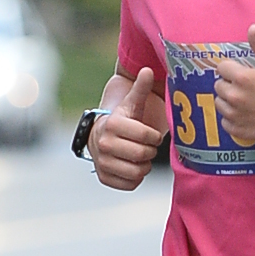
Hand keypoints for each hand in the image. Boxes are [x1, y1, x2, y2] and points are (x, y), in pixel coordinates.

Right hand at [92, 69, 164, 188]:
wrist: (100, 137)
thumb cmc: (122, 120)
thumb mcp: (131, 104)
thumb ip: (140, 88)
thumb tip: (148, 71)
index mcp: (112, 124)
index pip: (146, 136)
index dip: (154, 137)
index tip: (151, 135)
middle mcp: (103, 144)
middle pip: (142, 155)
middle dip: (150, 151)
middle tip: (147, 146)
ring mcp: (102, 162)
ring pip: (137, 172)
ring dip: (144, 166)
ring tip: (140, 157)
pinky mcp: (104, 177)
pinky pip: (130, 184)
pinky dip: (136, 178)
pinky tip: (132, 166)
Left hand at [214, 25, 254, 144]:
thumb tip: (252, 28)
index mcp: (241, 78)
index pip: (221, 68)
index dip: (231, 69)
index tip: (240, 73)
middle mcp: (234, 96)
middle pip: (218, 86)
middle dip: (229, 85)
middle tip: (245, 88)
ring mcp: (234, 115)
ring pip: (220, 104)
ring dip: (228, 101)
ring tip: (245, 101)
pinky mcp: (237, 129)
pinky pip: (225, 122)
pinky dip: (232, 119)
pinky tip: (245, 114)